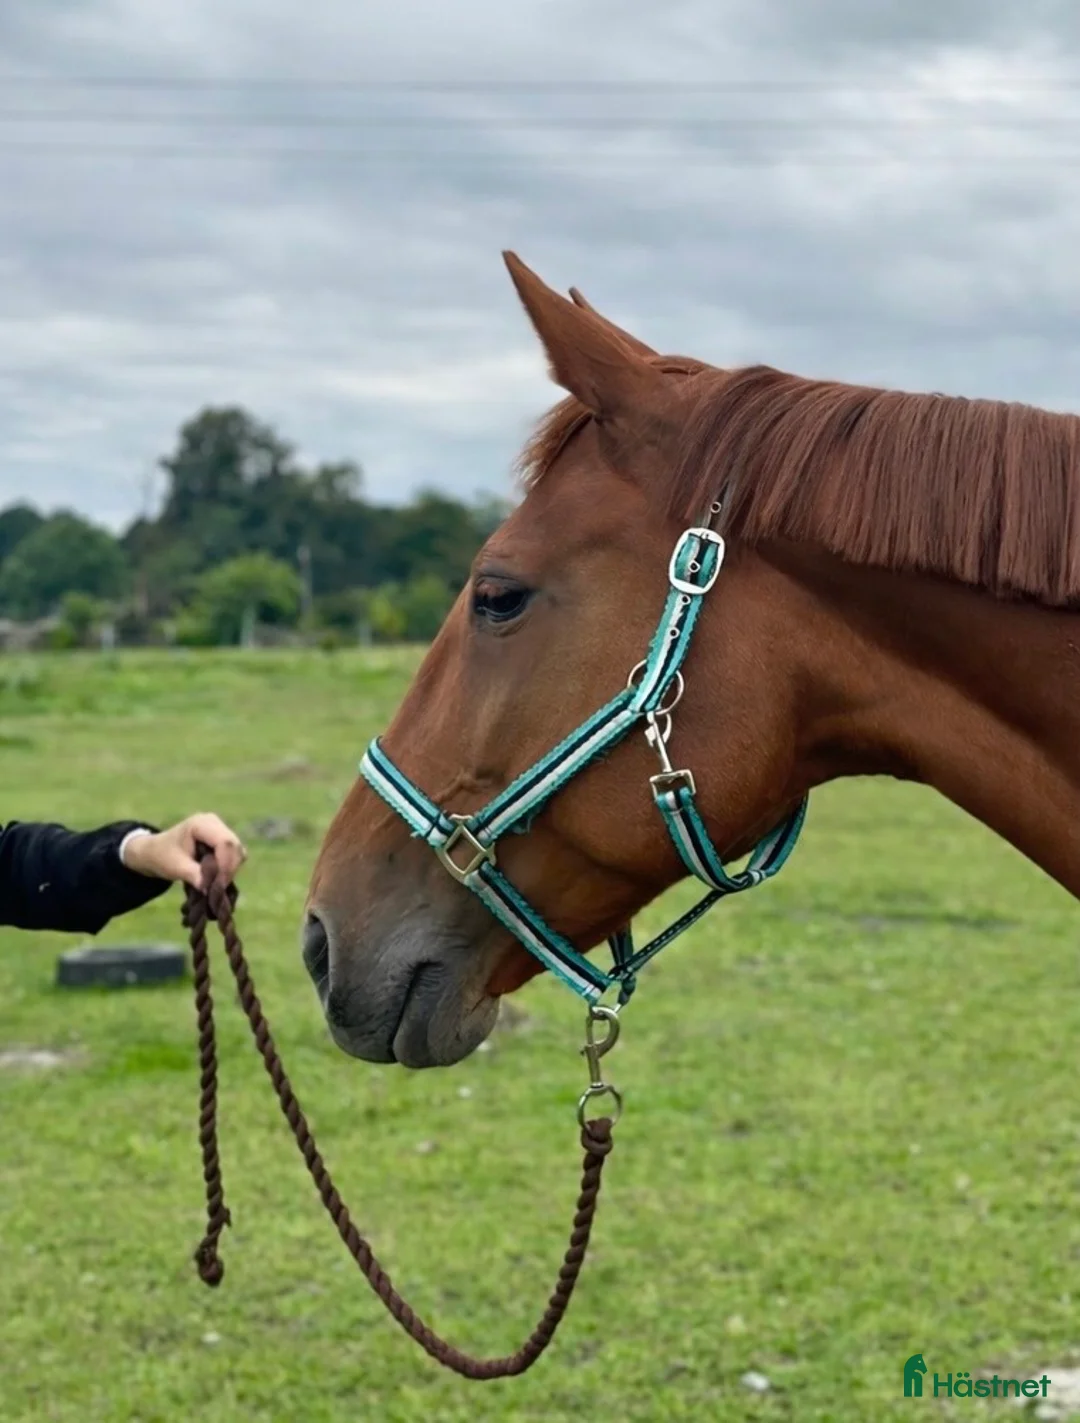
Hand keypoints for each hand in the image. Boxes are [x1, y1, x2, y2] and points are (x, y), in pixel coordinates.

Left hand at [122, 813, 247, 889]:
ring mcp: (220, 830)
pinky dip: (229, 868)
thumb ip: (194, 875)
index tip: (218, 885)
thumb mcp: (175, 867)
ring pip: (237, 851)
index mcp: (201, 824)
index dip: (226, 864)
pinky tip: (217, 877)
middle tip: (218, 888)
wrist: (155, 851)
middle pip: (234, 846)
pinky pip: (234, 854)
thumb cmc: (162, 856)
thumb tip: (209, 889)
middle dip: (229, 869)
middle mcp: (214, 823)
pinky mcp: (223, 840)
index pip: (225, 842)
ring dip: (230, 869)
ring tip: (215, 884)